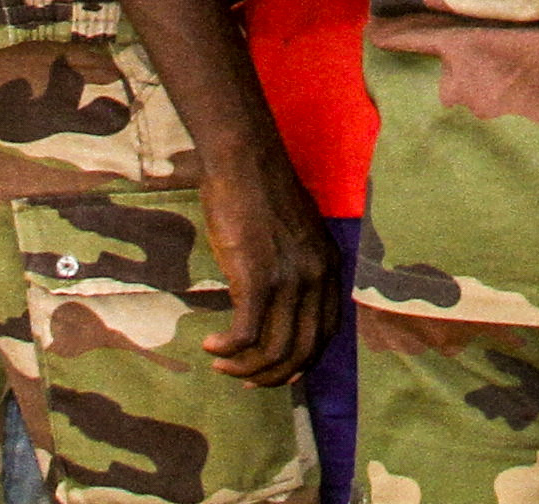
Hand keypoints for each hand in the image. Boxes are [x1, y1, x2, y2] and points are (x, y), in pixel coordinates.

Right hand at [200, 133, 340, 384]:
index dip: (301, 360)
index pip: (325, 333)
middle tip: (243, 377)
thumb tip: (278, 301)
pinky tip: (210, 344)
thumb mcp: (296, 232)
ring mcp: (289, 279)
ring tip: (220, 363)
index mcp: (328, 267)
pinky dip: (228, 348)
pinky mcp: (257, 278)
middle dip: (272, 375)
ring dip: (245, 367)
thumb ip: (296, 266)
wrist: (245, 160)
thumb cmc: (261, 190)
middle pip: (302, 351)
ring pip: (274, 350)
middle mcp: (316, 278)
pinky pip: (246, 333)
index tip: (276, 370)